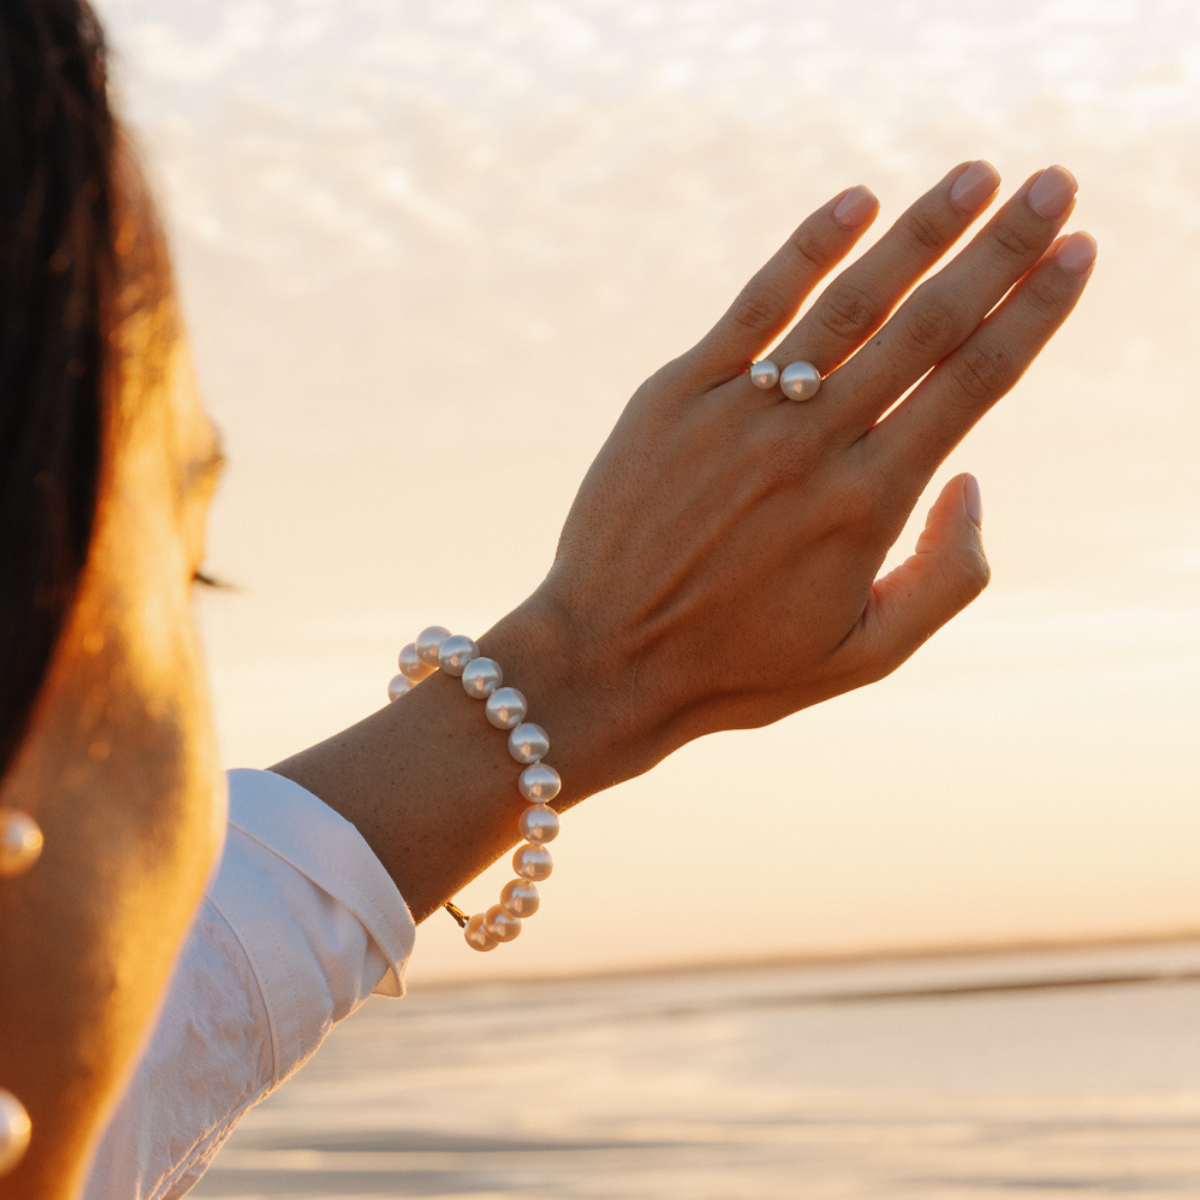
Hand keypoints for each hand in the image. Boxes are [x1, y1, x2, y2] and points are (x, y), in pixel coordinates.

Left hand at [283, 162, 1093, 916]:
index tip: (1077, 255)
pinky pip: (752, 306)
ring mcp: (742, 412)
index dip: (1035, 310)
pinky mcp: (676, 394)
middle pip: (929, 326)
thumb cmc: (740, 666)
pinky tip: (855, 202)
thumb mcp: (869, 657)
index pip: (974, 383)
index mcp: (869, 505)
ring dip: (921, 232)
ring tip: (976, 175)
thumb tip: (973, 478)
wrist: (605, 659)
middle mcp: (814, 446)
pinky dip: (806, 249)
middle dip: (1002, 248)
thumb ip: (948, 577)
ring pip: (850, 302)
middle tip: (1056, 185)